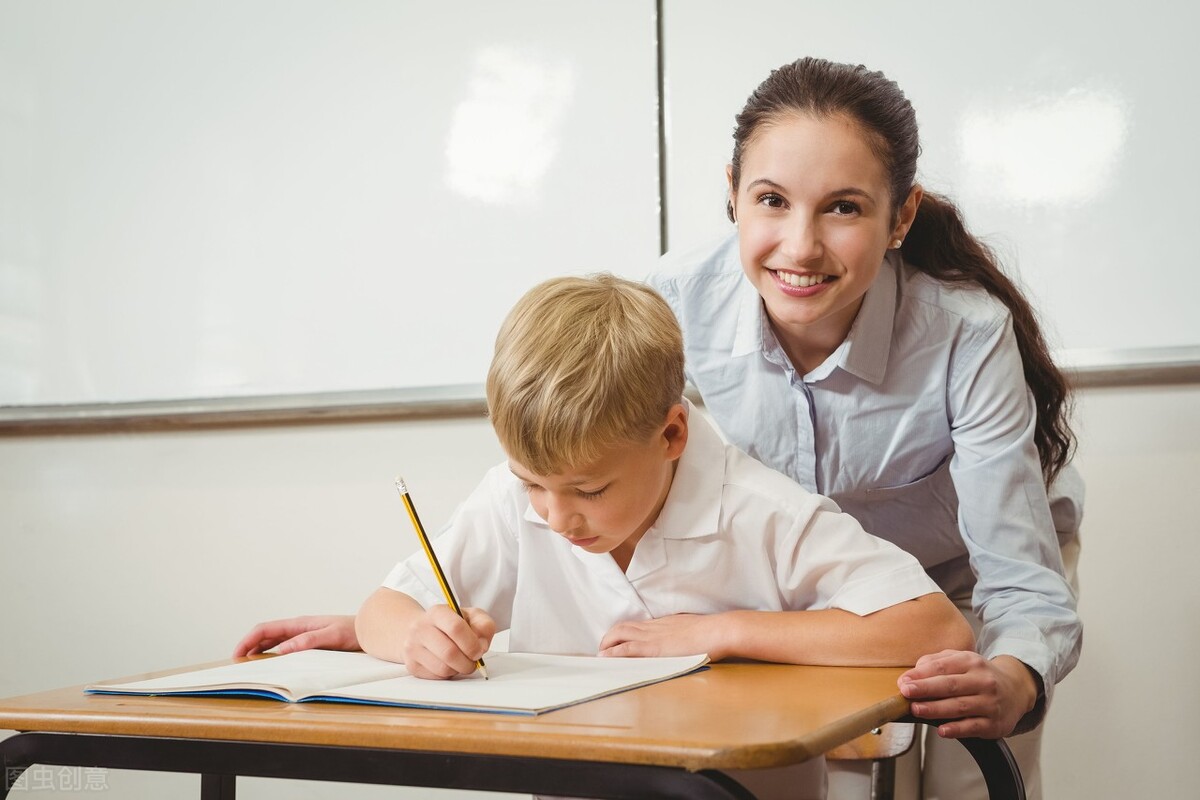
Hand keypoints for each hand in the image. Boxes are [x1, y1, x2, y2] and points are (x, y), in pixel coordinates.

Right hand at [233, 614, 358, 656]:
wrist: (370, 630)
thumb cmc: (353, 632)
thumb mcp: (331, 637)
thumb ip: (307, 641)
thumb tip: (282, 649)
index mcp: (299, 623)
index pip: (265, 629)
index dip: (248, 640)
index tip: (236, 654)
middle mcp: (299, 628)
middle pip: (266, 635)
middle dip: (249, 647)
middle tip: (238, 664)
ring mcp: (304, 634)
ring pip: (274, 642)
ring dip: (259, 651)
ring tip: (250, 665)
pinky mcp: (310, 642)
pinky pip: (285, 647)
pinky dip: (274, 654)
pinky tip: (273, 664)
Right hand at [402, 605, 494, 679]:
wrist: (421, 630)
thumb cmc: (450, 624)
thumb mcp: (471, 616)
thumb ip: (484, 625)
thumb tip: (482, 645)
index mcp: (437, 612)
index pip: (455, 628)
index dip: (472, 643)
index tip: (479, 650)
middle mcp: (421, 628)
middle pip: (449, 652)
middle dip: (468, 662)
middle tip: (473, 660)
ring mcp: (413, 648)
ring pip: (443, 668)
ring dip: (459, 669)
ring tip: (461, 662)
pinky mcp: (412, 665)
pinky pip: (436, 677)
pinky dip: (448, 674)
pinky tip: (449, 664)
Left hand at [598, 613, 724, 658]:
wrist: (717, 631)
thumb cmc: (711, 633)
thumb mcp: (692, 630)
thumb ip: (682, 635)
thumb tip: (682, 642)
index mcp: (663, 623)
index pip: (635, 624)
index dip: (622, 632)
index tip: (616, 641)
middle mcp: (654, 627)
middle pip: (623, 627)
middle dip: (609, 638)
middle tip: (603, 650)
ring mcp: (653, 636)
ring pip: (620, 634)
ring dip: (607, 644)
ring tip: (601, 655)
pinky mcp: (654, 648)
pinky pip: (628, 649)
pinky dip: (614, 653)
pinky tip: (606, 658)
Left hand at [898, 651, 1038, 738]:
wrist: (1016, 690)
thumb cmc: (979, 676)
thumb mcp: (961, 660)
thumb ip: (935, 663)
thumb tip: (912, 673)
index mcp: (971, 662)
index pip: (943, 667)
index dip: (921, 675)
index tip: (904, 681)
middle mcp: (982, 681)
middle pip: (950, 685)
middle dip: (926, 689)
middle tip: (906, 693)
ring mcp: (990, 703)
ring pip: (960, 706)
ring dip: (936, 709)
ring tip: (917, 709)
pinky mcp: (994, 723)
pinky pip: (973, 727)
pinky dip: (957, 729)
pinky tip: (942, 730)